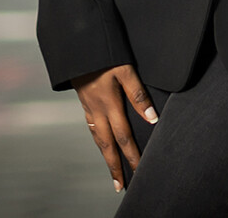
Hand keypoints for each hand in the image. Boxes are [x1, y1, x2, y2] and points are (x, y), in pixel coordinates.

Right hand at [69, 63, 157, 192]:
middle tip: (121, 185)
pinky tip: (101, 141)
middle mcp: (97, 109)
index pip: (123, 137)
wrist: (75, 41)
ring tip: (112, 169)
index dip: (132, 156)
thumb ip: (137, 93)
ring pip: (98, 137)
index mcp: (109, 103)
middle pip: (107, 144)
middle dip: (115, 166)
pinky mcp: (84, 99)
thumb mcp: (124, 68)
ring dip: (106, 155)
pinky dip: (98, 139)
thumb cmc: (102, 50)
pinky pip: (91, 126)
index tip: (139, 171)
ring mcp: (88, 105)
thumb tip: (151, 116)